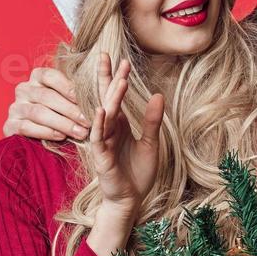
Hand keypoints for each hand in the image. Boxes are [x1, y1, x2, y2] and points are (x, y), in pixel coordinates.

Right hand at [3, 66, 88, 141]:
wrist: (36, 138)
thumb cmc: (59, 114)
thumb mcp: (66, 99)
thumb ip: (77, 90)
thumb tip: (102, 72)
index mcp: (37, 77)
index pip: (51, 76)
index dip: (68, 87)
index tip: (85, 100)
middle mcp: (23, 89)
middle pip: (47, 96)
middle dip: (70, 110)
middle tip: (88, 121)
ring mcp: (14, 107)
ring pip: (39, 112)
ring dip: (62, 123)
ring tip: (80, 132)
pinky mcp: (9, 125)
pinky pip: (27, 127)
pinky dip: (46, 132)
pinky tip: (61, 137)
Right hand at [89, 55, 163, 214]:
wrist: (131, 199)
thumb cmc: (138, 172)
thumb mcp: (151, 143)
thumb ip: (152, 120)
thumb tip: (158, 94)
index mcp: (119, 125)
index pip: (115, 96)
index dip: (116, 77)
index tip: (122, 59)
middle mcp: (108, 130)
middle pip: (106, 99)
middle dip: (107, 78)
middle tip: (106, 56)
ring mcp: (103, 142)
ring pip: (105, 116)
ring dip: (111, 99)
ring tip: (118, 81)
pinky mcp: (101, 157)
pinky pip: (98, 138)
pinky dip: (99, 124)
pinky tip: (102, 111)